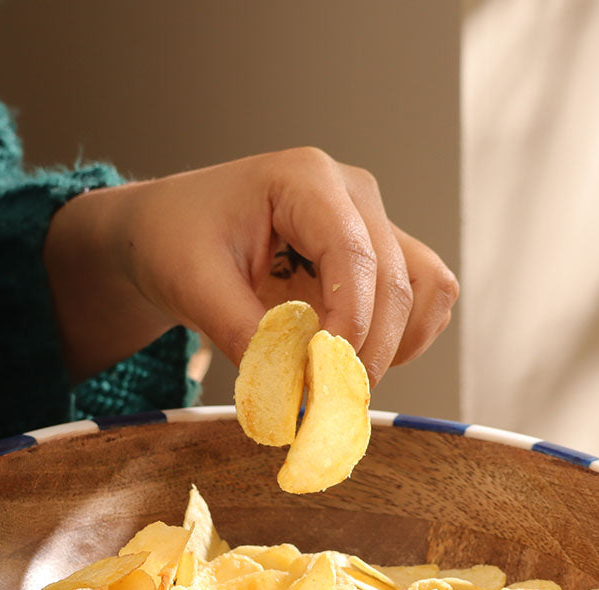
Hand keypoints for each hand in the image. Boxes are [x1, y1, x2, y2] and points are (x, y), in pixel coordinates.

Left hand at [45, 147, 457, 385]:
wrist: (173, 232)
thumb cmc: (177, 241)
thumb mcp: (194, 286)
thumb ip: (245, 335)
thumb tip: (291, 396)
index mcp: (304, 180)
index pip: (353, 253)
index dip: (351, 322)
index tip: (327, 376)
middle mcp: (352, 195)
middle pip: (396, 280)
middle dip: (366, 349)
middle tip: (324, 400)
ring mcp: (372, 224)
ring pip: (424, 289)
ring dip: (395, 344)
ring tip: (337, 378)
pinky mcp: (379, 258)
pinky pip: (423, 300)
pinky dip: (402, 340)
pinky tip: (352, 361)